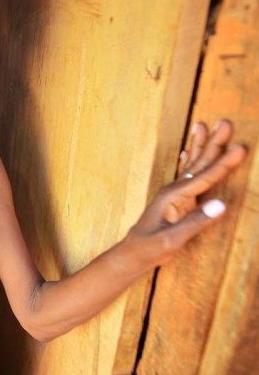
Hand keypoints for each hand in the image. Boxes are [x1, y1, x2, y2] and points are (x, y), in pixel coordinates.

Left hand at [126, 119, 247, 267]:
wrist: (133, 253)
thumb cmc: (150, 247)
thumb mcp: (173, 239)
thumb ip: (196, 222)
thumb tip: (221, 204)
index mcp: (174, 196)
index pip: (205, 176)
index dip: (224, 163)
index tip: (241, 147)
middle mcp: (174, 190)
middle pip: (199, 163)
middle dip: (214, 143)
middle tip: (226, 122)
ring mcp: (174, 193)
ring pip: (192, 165)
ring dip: (202, 145)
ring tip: (206, 124)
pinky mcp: (175, 200)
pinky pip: (186, 175)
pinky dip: (189, 160)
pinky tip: (186, 150)